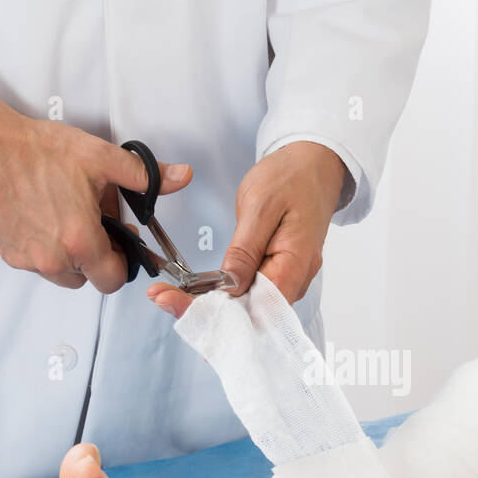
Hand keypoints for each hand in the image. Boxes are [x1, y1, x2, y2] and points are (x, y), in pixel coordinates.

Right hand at [0, 96, 192, 293]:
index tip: (121, 243)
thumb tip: (182, 176)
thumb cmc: (39, 150)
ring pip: (64, 275)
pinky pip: (39, 265)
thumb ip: (145, 176)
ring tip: (69, 219)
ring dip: (72, 257)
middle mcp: (53, 259)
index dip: (123, 264)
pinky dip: (48, 251)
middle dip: (98, 258)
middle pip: (89, 279)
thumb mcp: (101, 157)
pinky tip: (46, 220)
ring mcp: (28, 260)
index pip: (112, 280)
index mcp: (80, 240)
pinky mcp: (9, 255)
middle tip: (94, 224)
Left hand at [150, 140, 346, 317]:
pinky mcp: (280, 271)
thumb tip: (230, 288)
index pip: (257, 307)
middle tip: (163, 301)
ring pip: (251, 307)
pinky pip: (254, 292)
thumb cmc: (291, 178)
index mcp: (295, 265)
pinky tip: (201, 293)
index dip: (218, 314)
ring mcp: (290, 278)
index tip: (177, 305)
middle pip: (253, 314)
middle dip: (208, 314)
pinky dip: (227, 296)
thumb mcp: (260, 207)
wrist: (314, 163)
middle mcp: (296, 280)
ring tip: (172, 298)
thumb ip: (244, 250)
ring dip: (214, 307)